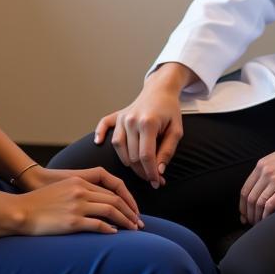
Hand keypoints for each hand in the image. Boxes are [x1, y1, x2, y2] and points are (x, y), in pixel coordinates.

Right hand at [14, 171, 144, 236]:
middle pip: (115, 200)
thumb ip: (81, 189)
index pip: (111, 189)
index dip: (125, 200)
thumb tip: (97, 201)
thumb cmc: (40, 201)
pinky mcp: (72, 222)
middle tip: (139, 223)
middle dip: (130, 212)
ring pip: (111, 211)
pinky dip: (110, 229)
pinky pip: (98, 225)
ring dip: (125, 221)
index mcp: (80, 181)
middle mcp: (81, 191)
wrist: (22, 210)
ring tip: (133, 229)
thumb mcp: (63, 187)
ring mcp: (77, 206)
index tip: (132, 210)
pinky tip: (115, 233)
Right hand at [94, 64, 193, 188]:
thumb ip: (168, 151)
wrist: (160, 90)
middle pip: (132, 156)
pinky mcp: (117, 115)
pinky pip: (104, 125)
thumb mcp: (177, 130)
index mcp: (148, 123)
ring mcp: (122, 117)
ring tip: (140, 169)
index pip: (146, 156)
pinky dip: (100, 134)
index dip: (152, 173)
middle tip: (153, 178)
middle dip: (143, 171)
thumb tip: (159, 171)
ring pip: (119, 148)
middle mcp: (132, 120)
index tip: (157, 183)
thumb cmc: (170, 111)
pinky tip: (98, 143)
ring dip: (128, 163)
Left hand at [239, 116, 274, 224]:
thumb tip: (266, 187)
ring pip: (258, 203)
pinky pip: (271, 205)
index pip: (245, 189)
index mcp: (263, 164)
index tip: (245, 215)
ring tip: (260, 226)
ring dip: (257, 218)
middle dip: (248, 214)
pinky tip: (269, 221)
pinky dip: (267, 216)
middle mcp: (267, 170)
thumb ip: (271, 170)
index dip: (243, 205)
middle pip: (249, 198)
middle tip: (252, 225)